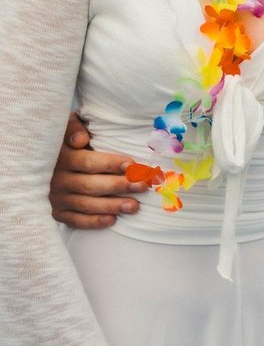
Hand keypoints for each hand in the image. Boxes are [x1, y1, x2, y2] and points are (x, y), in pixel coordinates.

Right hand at [49, 111, 145, 227]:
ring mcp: (56, 198)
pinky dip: (94, 222)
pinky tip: (113, 220)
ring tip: (135, 206)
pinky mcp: (56, 212)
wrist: (40, 159)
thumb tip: (81, 140)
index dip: (111, 164)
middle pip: (90, 185)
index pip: (88, 162)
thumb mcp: (65, 124)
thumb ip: (74, 127)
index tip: (133, 165)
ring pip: (86, 205)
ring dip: (112, 206)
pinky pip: (75, 221)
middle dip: (119, 186)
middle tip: (142, 186)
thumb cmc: (63, 138)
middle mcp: (56, 180)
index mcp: (61, 157)